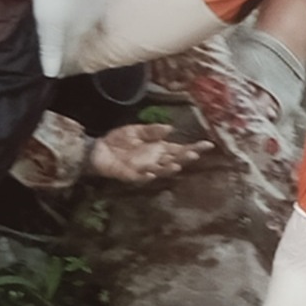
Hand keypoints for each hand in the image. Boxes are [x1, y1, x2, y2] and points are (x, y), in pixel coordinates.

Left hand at [31, 0, 116, 77]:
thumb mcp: (51, 23)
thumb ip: (53, 49)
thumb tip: (52, 74)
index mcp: (88, 25)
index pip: (77, 48)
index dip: (66, 57)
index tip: (59, 66)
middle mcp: (98, 10)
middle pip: (85, 31)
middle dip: (74, 41)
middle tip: (63, 48)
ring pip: (87, 11)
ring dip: (78, 19)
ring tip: (67, 23)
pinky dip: (78, 0)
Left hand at [89, 123, 211, 183]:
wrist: (97, 149)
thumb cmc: (118, 141)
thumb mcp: (135, 130)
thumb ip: (152, 130)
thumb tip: (171, 128)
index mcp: (158, 148)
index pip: (179, 149)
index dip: (193, 148)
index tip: (207, 145)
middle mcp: (154, 160)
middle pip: (173, 160)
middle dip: (184, 158)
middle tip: (194, 154)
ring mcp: (144, 169)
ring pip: (160, 170)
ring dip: (168, 168)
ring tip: (177, 165)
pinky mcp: (130, 175)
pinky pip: (140, 177)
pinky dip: (146, 175)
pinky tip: (151, 171)